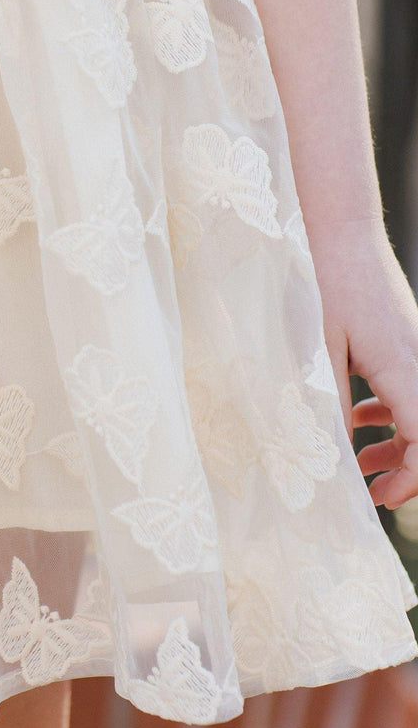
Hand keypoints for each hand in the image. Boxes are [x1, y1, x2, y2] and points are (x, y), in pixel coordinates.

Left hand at [307, 215, 417, 510]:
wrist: (339, 230)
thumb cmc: (324, 283)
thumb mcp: (319, 348)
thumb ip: (329, 401)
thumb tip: (334, 453)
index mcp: (404, 368)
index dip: (413, 478)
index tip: (381, 497)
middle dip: (406, 468)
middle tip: (371, 490)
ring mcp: (414, 350)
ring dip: (396, 442)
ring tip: (359, 462)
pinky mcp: (402, 340)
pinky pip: (408, 388)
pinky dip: (389, 411)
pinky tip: (358, 418)